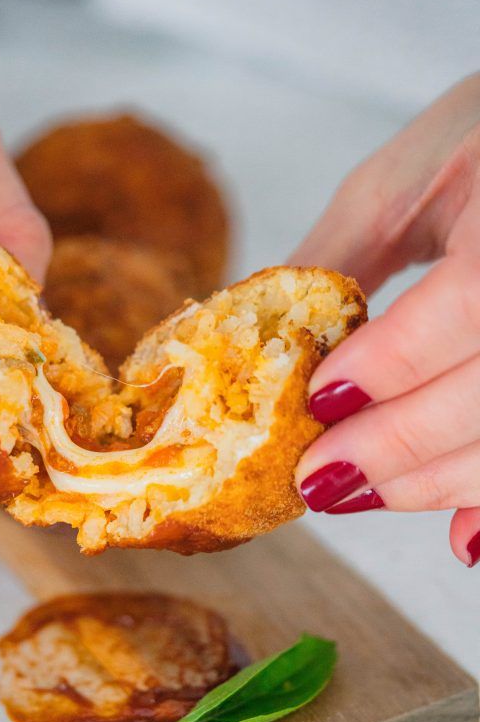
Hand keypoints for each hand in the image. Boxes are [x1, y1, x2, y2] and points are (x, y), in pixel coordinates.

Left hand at [289, 74, 479, 566]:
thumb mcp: (400, 182)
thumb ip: (336, 264)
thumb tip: (261, 349)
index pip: (468, 304)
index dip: (391, 366)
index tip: (319, 401)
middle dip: (399, 446)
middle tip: (318, 478)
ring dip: (439, 482)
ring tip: (360, 495)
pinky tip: (462, 539)